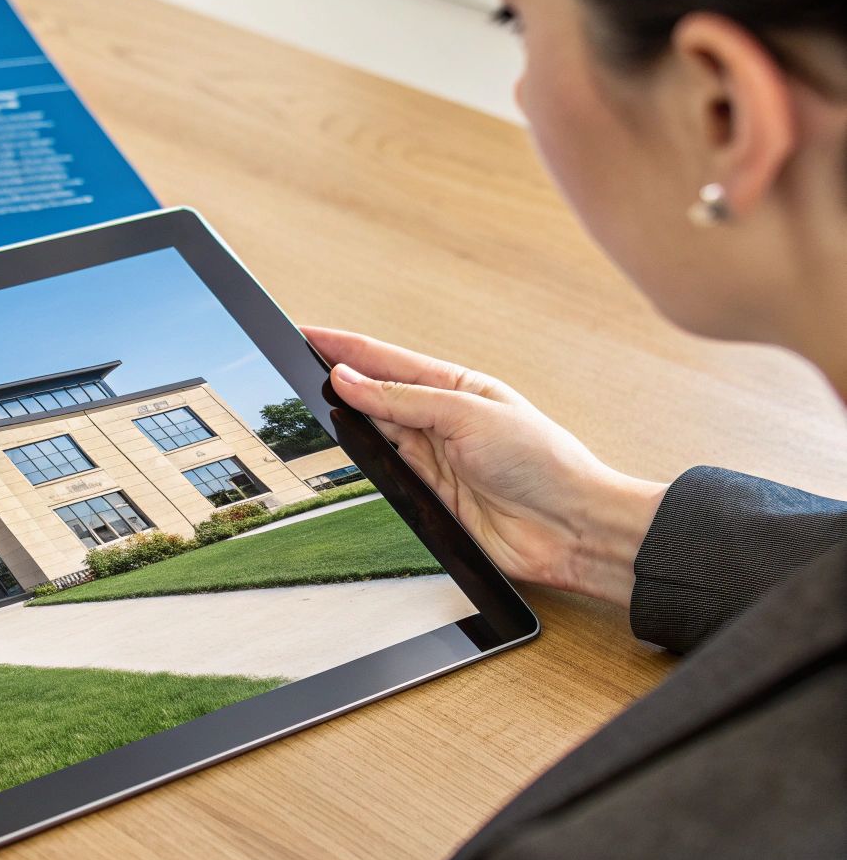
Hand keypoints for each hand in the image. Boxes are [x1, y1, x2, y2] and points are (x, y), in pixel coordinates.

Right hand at [303, 327, 665, 606]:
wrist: (571, 528)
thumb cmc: (543, 462)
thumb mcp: (468, 414)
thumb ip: (403, 398)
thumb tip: (348, 379)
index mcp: (457, 385)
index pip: (386, 359)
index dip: (343, 346)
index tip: (304, 332)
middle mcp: (441, 417)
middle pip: (373, 393)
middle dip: (333, 377)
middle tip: (288, 362)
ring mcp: (433, 457)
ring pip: (372, 431)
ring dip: (342, 417)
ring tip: (302, 399)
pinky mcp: (427, 495)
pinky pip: (382, 470)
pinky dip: (358, 458)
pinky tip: (337, 446)